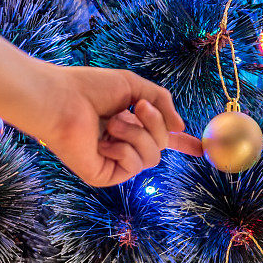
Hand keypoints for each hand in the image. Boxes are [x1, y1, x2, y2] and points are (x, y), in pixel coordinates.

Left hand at [28, 65, 202, 186]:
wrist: (61, 100)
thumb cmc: (89, 89)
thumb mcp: (133, 87)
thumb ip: (161, 102)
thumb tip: (180, 128)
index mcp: (131, 126)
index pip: (162, 139)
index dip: (183, 144)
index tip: (201, 148)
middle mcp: (124, 146)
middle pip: (162, 145)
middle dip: (155, 124)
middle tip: (136, 107)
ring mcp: (115, 163)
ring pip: (151, 157)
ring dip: (137, 135)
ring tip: (113, 122)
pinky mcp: (105, 176)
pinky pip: (133, 166)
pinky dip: (122, 149)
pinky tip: (103, 141)